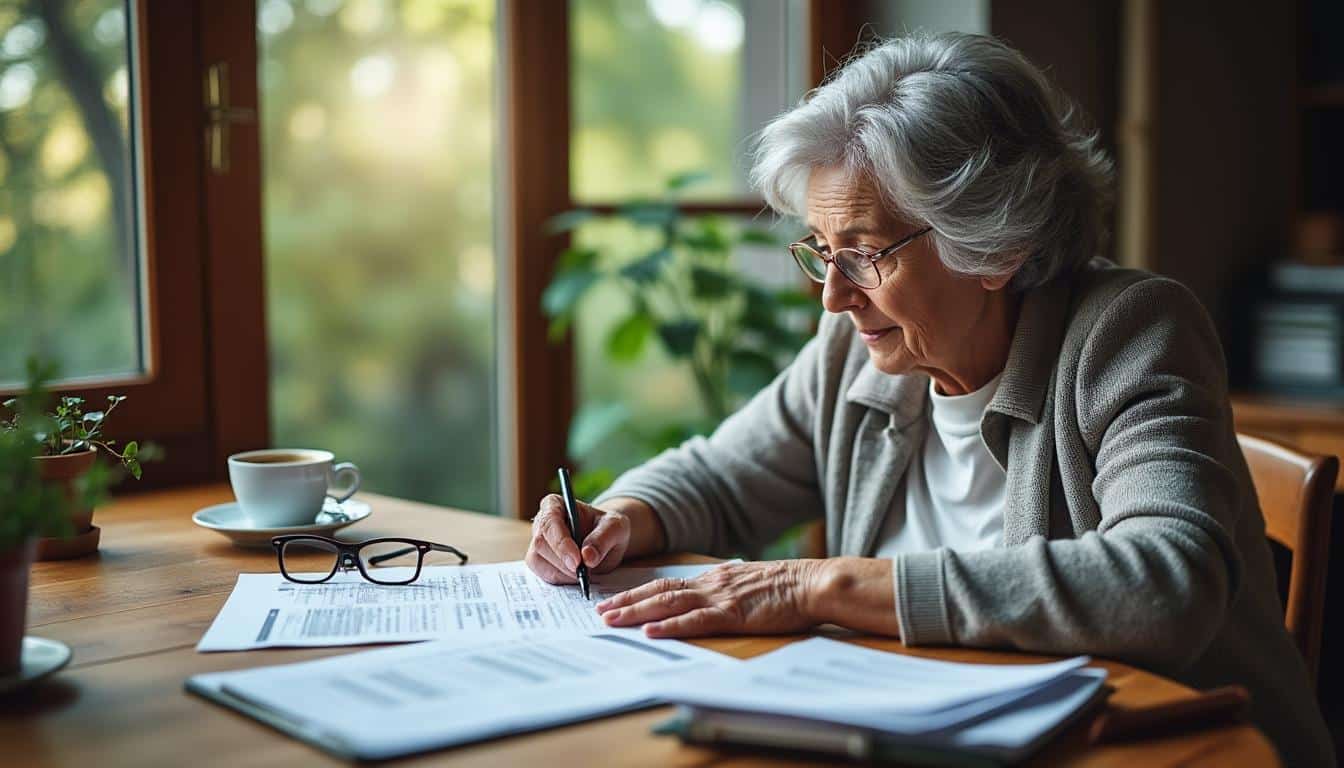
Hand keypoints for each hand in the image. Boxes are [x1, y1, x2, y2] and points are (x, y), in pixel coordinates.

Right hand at [526, 494, 631, 583]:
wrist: (606, 542)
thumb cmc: (608, 529)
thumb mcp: (615, 527)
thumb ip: (603, 538)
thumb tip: (587, 557)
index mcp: (555, 504)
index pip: (549, 521)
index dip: (560, 542)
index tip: (577, 560)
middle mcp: (542, 522)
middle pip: (540, 543)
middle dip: (563, 562)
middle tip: (584, 573)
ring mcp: (538, 543)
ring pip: (538, 560)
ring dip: (563, 572)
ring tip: (585, 572)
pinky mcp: (539, 561)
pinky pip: (543, 574)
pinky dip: (561, 580)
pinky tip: (576, 576)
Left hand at [596, 560, 823, 637]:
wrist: (811, 583)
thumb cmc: (787, 588)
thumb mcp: (749, 584)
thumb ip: (726, 591)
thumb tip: (709, 599)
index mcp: (714, 578)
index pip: (667, 584)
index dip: (639, 592)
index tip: (616, 600)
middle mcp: (710, 584)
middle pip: (659, 591)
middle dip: (627, 602)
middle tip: (600, 611)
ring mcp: (720, 598)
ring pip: (668, 603)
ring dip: (637, 612)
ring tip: (613, 620)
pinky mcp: (733, 614)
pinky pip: (695, 620)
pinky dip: (670, 625)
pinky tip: (652, 631)